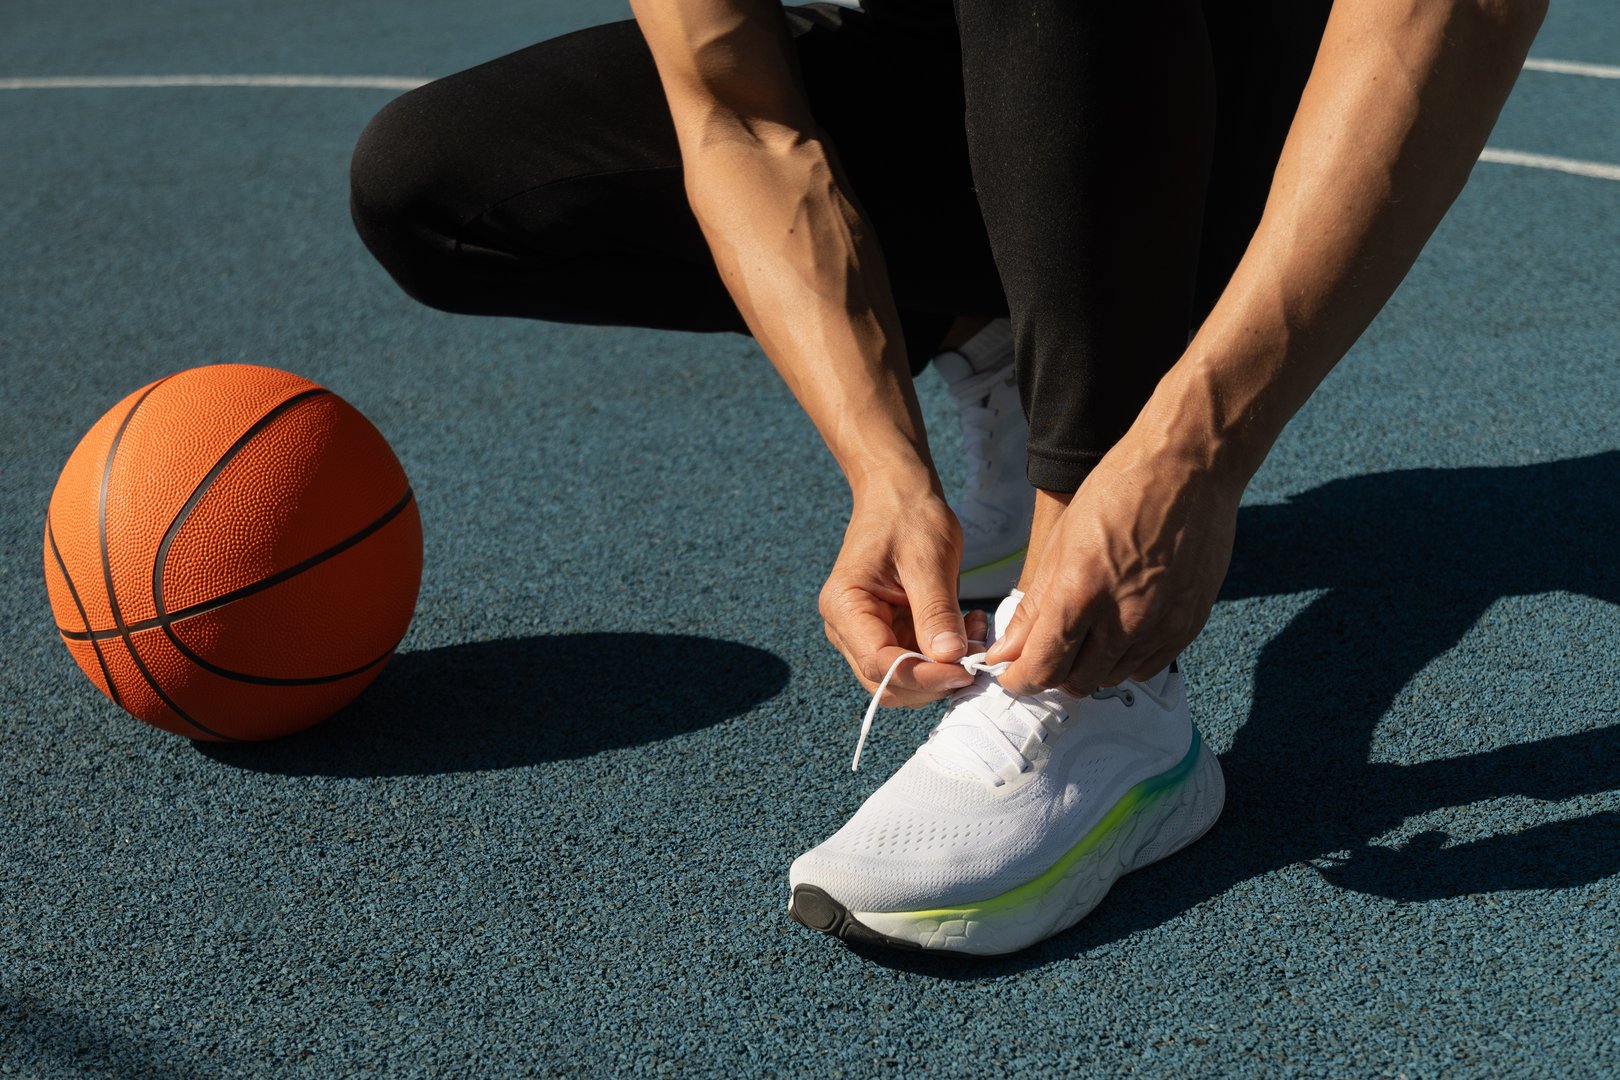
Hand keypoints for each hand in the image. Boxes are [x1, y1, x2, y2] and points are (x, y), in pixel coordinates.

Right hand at [819, 481, 988, 706]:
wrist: (899, 496)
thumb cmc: (908, 516)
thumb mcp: (928, 560)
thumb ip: (936, 611)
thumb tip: (950, 659)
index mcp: (845, 606)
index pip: (879, 663)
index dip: (923, 676)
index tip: (965, 670)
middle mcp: (847, 628)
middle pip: (887, 683)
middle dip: (934, 680)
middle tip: (977, 657)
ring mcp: (866, 635)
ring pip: (904, 681)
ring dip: (943, 671)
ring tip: (975, 636)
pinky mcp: (889, 634)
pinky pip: (917, 664)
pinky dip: (946, 658)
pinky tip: (968, 630)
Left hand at [986, 432, 1241, 694]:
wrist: (1189, 467)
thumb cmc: (1120, 491)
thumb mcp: (1062, 542)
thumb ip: (1035, 606)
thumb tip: (1007, 650)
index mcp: (1082, 592)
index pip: (1042, 666)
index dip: (1019, 679)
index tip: (1011, 674)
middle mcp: (1124, 618)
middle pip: (1076, 680)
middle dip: (1051, 674)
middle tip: (1043, 652)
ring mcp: (1161, 625)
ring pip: (1112, 678)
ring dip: (1088, 668)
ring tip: (1081, 637)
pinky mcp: (1189, 625)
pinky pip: (1146, 668)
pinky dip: (1123, 662)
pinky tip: (1115, 635)